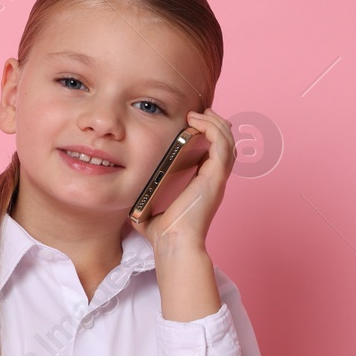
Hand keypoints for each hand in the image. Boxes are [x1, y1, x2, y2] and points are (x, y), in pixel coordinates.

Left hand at [130, 108, 234, 252]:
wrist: (172, 242)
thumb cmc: (162, 232)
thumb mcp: (150, 206)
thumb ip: (144, 196)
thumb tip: (128, 193)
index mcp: (202, 183)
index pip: (212, 152)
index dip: (207, 134)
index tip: (191, 122)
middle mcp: (213, 178)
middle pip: (224, 142)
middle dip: (214, 123)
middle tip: (197, 113)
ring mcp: (216, 176)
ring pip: (227, 139)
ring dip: (215, 121)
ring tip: (198, 113)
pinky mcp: (215, 175)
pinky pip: (222, 143)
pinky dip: (212, 127)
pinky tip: (197, 121)